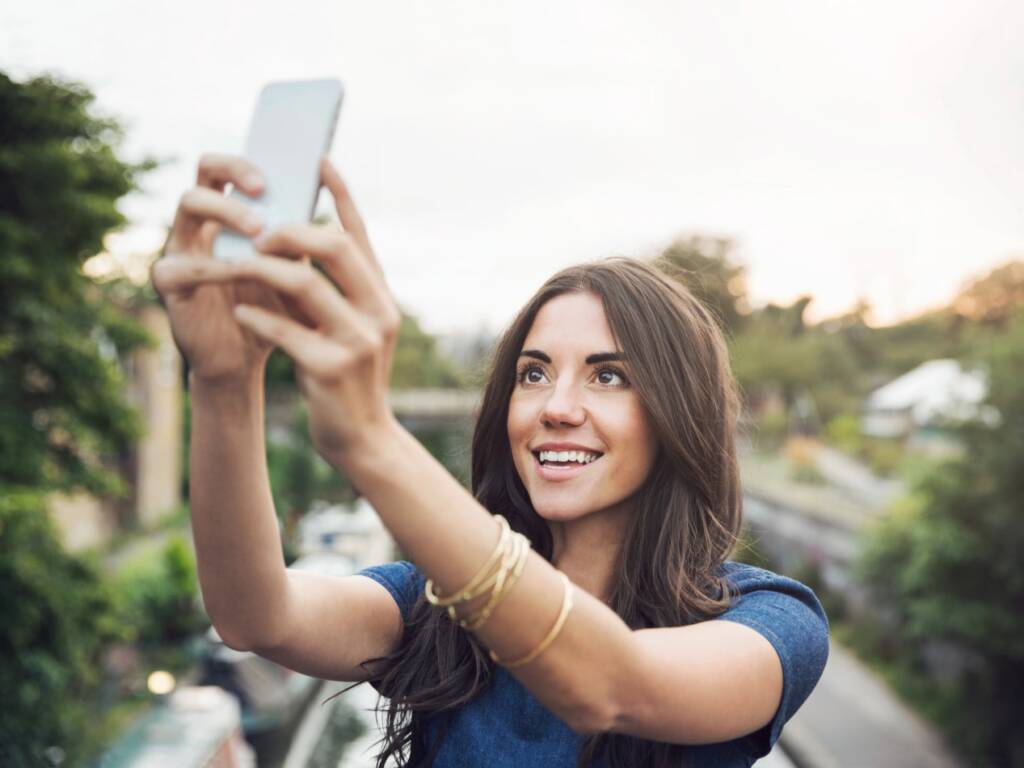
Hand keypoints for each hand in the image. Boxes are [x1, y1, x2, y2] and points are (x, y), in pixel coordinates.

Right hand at [150, 154, 315, 382]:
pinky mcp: (168, 280)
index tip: (285, 168)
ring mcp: (179, 247)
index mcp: (228, 214)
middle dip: (235, 169)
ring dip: (227, 210)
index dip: (256, 159)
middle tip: (263, 187)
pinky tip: (243, 269)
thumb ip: (301, 237)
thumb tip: (332, 197)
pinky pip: (187, 262)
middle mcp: (200, 222)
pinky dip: (219, 265)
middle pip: (205, 169)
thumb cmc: (271, 309)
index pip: (233, 167)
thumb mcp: (293, 268)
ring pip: (190, 202)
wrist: (245, 360)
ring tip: (259, 229)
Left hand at [172, 157, 402, 461]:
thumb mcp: (350, 329)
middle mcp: (378, 312)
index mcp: (381, 297)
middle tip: (258, 230)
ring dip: (263, 269)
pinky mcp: (331, 369)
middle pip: (335, 247)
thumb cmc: (347, 380)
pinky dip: (258, 317)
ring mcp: (357, 341)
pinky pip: (285, 330)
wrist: (364, 439)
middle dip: (291, 230)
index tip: (319, 160)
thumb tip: (289, 247)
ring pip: (305, 283)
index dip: (341, 195)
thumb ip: (330, 292)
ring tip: (239, 266)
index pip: (361, 235)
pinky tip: (240, 312)